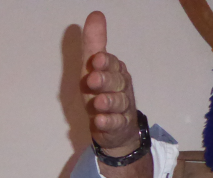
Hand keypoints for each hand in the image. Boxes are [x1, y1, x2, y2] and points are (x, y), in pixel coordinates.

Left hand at [81, 11, 139, 154]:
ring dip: (107, 102)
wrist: (118, 129)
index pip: (111, 64)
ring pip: (116, 103)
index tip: (96, 59)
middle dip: (105, 80)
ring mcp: (120, 108)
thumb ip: (95, 44)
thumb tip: (95, 14)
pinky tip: (99, 122)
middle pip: (115, 82)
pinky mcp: (117, 126)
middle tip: (92, 79)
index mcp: (115, 71)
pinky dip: (107, 123)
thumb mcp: (95, 68)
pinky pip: (114, 124)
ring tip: (98, 102)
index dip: (104, 62)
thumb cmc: (103, 92)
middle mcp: (120, 87)